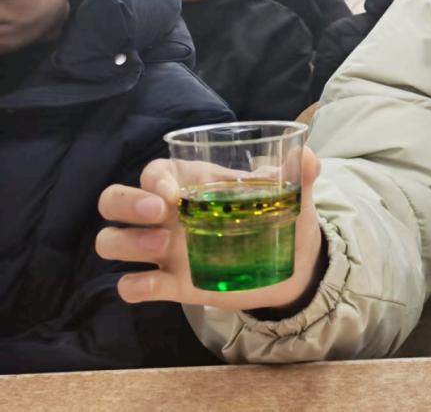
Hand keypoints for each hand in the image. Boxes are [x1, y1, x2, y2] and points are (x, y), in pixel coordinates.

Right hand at [96, 148, 323, 311]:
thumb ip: (299, 173)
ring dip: (125, 242)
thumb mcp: (294, 195)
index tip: (173, 193)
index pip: (155, 171)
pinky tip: (154, 285)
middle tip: (159, 214)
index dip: (154, 178)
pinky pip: (132, 285)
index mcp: (194, 183)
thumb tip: (307, 156)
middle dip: (126, 203)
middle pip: (116, 200)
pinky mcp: (172, 284)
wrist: (294, 267)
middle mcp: (170, 213)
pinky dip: (133, 286)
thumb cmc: (284, 218)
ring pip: (112, 240)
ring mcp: (166, 250)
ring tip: (161, 247)